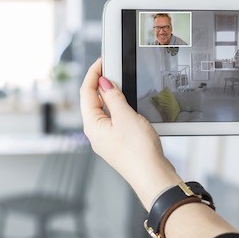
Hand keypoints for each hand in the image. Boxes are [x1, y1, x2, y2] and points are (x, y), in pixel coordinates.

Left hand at [80, 59, 181, 209]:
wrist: (152, 176)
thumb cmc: (138, 152)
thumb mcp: (125, 117)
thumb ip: (113, 97)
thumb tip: (103, 82)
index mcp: (92, 125)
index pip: (86, 93)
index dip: (92, 74)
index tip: (101, 61)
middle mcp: (96, 133)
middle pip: (92, 101)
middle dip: (100, 83)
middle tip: (112, 68)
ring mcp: (106, 139)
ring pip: (103, 110)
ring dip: (110, 95)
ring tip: (121, 83)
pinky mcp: (118, 143)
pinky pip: (113, 120)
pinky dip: (117, 108)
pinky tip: (127, 104)